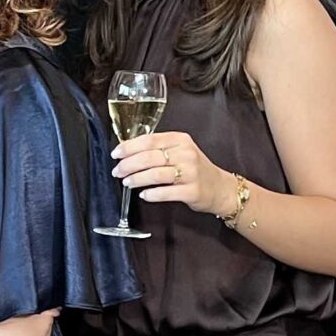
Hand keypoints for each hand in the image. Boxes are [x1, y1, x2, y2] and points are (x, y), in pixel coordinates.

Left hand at [113, 128, 239, 218]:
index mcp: (180, 140)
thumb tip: (128, 152)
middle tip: (117, 171)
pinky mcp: (192, 191)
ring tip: (127, 182)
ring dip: (137, 179)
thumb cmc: (194, 169)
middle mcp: (186, 154)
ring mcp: (190, 173)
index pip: (149, 140)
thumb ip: (158, 148)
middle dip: (129, 165)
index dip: (129, 147)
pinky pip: (167, 192)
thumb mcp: (180, 151)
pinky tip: (143, 195)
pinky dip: (152, 194)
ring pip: (156, 174)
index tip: (116, 154)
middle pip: (150, 157)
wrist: (220, 187)